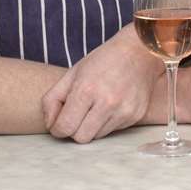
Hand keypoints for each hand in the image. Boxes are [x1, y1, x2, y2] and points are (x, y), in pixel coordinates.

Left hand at [42, 30, 160, 142]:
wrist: (139, 51)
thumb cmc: (103, 60)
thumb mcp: (72, 73)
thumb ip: (52, 100)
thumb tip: (50, 125)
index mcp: (86, 89)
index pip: (64, 127)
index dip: (58, 129)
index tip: (60, 123)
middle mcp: (107, 102)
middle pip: (81, 138)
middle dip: (74, 130)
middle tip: (77, 116)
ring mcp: (124, 110)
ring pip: (97, 137)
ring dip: (92, 127)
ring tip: (96, 108)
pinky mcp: (135, 115)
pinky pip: (113, 130)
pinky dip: (108, 122)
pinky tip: (111, 106)